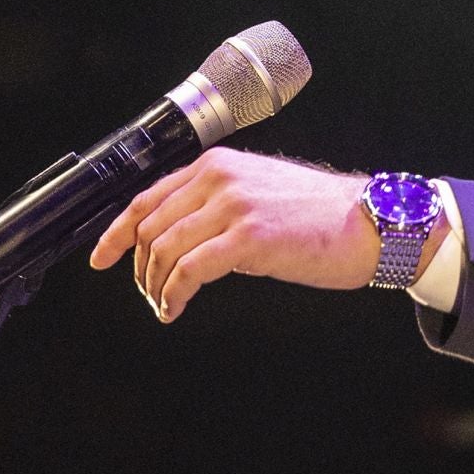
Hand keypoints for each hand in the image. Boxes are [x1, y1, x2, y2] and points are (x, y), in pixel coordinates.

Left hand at [88, 147, 395, 322]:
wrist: (371, 221)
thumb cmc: (325, 214)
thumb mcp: (261, 192)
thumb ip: (220, 203)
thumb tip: (184, 238)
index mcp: (220, 164)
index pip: (149, 196)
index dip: (117, 231)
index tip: (103, 256)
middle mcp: (220, 178)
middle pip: (151, 227)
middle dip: (140, 268)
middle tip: (150, 294)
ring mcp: (233, 206)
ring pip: (163, 250)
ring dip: (156, 286)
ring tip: (166, 304)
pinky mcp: (247, 237)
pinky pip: (188, 270)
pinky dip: (173, 294)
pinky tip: (176, 308)